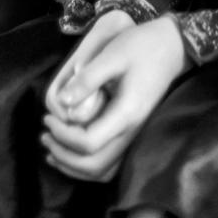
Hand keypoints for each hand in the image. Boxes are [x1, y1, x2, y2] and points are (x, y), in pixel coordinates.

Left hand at [41, 14, 190, 182]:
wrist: (172, 48)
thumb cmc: (142, 47)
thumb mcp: (112, 54)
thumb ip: (87, 79)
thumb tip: (62, 103)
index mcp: (126, 114)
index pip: (89, 143)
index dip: (63, 136)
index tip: (47, 119)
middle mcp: (131, 132)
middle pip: (94, 165)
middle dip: (64, 156)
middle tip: (45, 135)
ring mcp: (133, 136)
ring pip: (101, 171)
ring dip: (73, 166)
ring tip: (50, 149)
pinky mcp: (130, 135)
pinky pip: (108, 164)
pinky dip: (85, 165)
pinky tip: (69, 153)